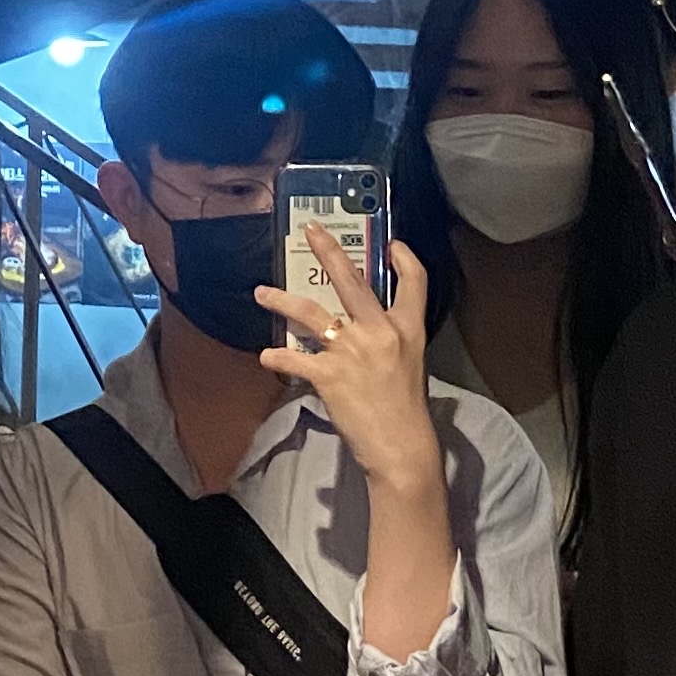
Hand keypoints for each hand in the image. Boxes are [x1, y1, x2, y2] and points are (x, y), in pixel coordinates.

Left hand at [255, 229, 442, 498]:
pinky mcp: (329, 373)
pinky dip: (278, 356)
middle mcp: (381, 331)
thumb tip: (362, 328)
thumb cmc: (406, 410)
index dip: (404, 258)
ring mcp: (353, 350)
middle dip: (328, 251)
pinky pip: (294, 358)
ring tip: (261, 293)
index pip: (414, 281)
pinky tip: (267, 356)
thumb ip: (390, 340)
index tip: (392, 243)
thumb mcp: (410, 363)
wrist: (400, 446)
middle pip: (351, 280)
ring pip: (310, 312)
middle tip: (309, 230)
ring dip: (282, 300)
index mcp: (408, 328)